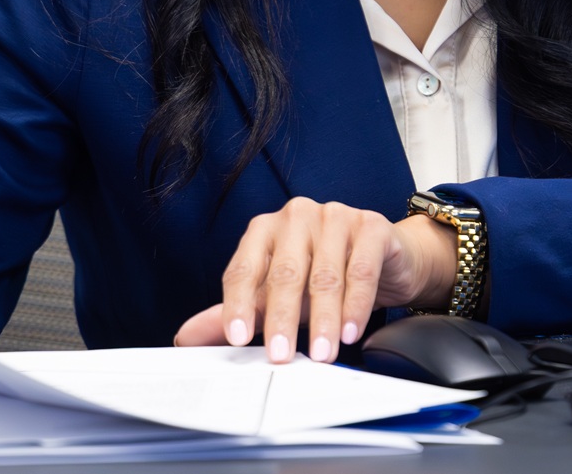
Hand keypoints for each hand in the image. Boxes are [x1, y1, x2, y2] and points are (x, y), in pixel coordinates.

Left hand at [172, 197, 457, 363]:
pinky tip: (350, 330)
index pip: (243, 268)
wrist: (385, 261)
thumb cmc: (323, 276)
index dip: (237, 305)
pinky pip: (361, 269)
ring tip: (322, 353)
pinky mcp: (371, 225)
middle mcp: (296, 216)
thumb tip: (186, 338)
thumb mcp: (277, 297)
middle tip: (280, 356)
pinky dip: (356, 304)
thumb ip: (238, 313)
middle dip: (281, 319)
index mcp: (265, 230)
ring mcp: (335, 216)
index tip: (236, 338)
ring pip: (325, 274)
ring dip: (323, 319)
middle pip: (284, 272)